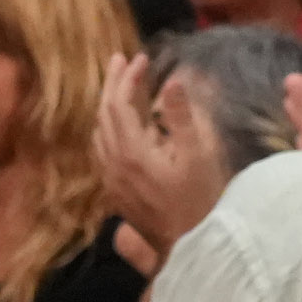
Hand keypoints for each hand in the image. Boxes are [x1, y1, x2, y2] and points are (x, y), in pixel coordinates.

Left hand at [92, 50, 222, 253]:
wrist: (190, 244)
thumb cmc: (201, 198)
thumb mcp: (198, 154)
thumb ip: (181, 117)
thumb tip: (172, 81)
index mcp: (132, 151)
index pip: (120, 104)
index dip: (128, 78)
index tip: (142, 57)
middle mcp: (114, 163)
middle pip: (103, 114)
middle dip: (111, 84)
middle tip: (118, 59)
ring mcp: (112, 178)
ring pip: (100, 131)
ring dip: (107, 104)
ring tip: (118, 84)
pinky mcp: (116, 190)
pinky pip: (102, 149)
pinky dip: (108, 126)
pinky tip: (118, 123)